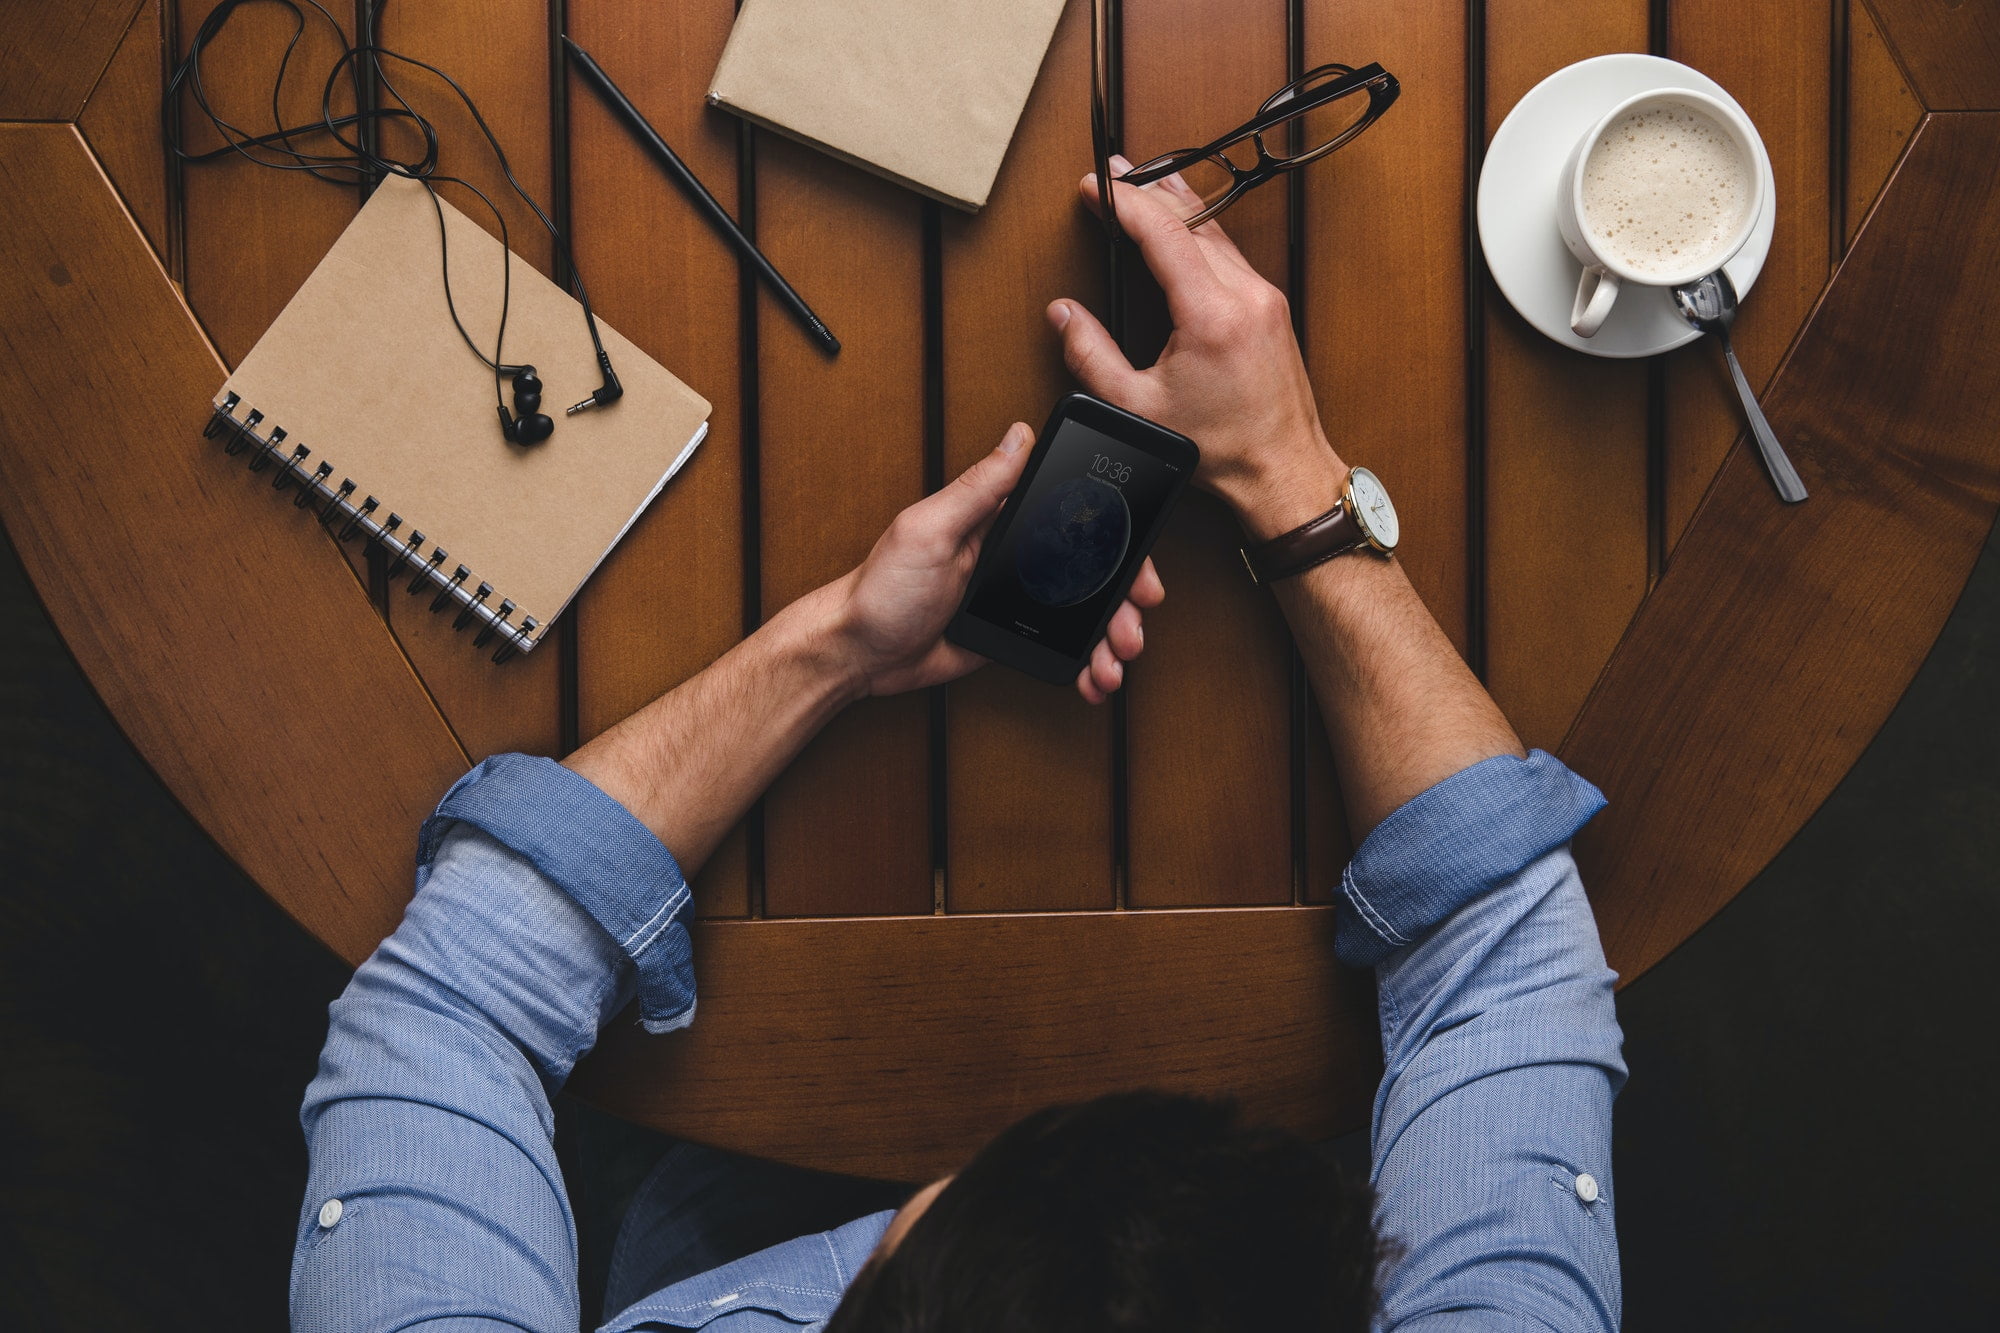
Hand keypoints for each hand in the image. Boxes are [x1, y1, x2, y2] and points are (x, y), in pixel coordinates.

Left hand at [830, 422, 1165, 702]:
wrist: (858, 653)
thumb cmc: (881, 588)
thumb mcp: (928, 530)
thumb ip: (977, 488)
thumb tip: (1017, 437)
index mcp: (998, 520)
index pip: (1073, 516)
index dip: (1116, 538)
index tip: (1139, 564)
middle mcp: (1013, 554)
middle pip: (1091, 568)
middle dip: (1123, 598)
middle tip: (1135, 623)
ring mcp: (1016, 596)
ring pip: (1083, 612)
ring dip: (1109, 637)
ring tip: (1115, 662)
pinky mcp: (1011, 633)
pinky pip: (1060, 645)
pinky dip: (1084, 663)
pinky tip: (1094, 676)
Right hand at [1049, 160, 1346, 539]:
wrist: (1282, 468)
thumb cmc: (1222, 447)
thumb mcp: (1138, 407)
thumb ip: (1090, 356)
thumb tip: (1064, 315)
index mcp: (1211, 314)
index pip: (1163, 231)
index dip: (1123, 201)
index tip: (1095, 188)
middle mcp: (1245, 295)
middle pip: (1191, 219)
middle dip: (1147, 190)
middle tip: (1112, 172)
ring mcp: (1264, 296)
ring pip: (1215, 230)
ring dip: (1176, 205)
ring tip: (1144, 184)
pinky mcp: (1271, 306)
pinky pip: (1232, 251)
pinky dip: (1200, 230)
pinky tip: (1184, 226)